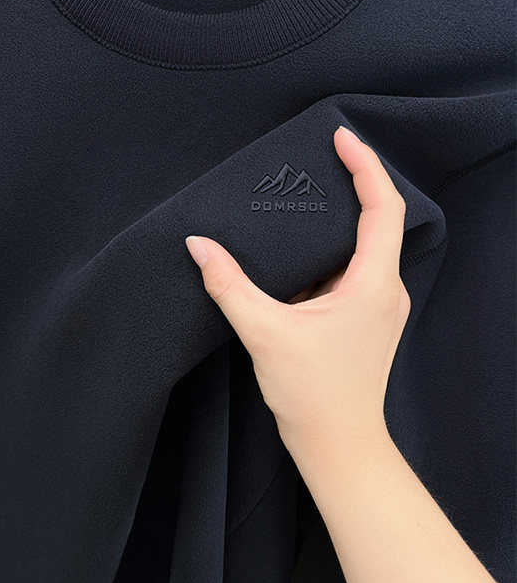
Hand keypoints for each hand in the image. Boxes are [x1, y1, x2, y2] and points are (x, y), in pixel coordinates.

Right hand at [185, 126, 410, 454]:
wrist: (338, 445)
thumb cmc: (313, 395)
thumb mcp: (265, 332)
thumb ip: (229, 285)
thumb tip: (198, 245)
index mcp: (372, 284)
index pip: (382, 208)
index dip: (365, 166)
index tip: (340, 137)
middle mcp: (384, 288)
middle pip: (379, 219)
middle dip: (353, 182)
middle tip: (319, 154)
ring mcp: (376, 305)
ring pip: (364, 245)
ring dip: (337, 219)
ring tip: (303, 193)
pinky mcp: (362, 318)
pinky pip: (350, 269)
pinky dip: (326, 250)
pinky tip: (295, 248)